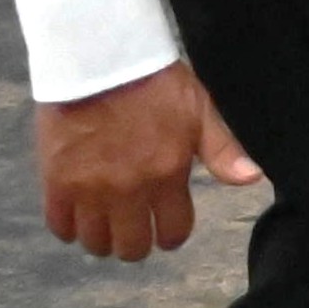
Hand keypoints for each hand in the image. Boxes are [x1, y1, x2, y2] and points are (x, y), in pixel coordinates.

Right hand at [35, 62, 262, 261]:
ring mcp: (90, 190)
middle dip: (137, 242)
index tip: (165, 226)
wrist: (99, 59)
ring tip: (105, 220)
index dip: (171, 234)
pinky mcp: (57, 183)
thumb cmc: (155, 82)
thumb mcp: (199, 110)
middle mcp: (129, 191)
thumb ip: (223, 150)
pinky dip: (69, 227)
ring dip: (103, 238)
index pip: (173, 233)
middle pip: (132, 248)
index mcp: (167, 175)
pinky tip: (77, 214)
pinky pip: (60, 227)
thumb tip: (251, 178)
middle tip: (133, 225)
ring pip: (96, 243)